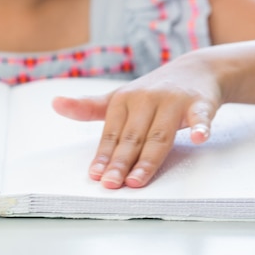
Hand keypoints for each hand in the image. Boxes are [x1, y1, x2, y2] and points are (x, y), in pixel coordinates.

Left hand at [52, 53, 221, 188]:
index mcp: (124, 100)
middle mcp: (146, 99)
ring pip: (160, 135)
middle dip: (121, 162)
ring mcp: (173, 101)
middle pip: (133, 137)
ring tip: (137, 180)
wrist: (196, 69)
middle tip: (111, 185)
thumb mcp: (119, 98)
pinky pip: (200, 117)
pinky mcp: (200, 103)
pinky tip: (198, 138)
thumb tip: (54, 103)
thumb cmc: (152, 92)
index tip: (95, 176)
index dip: (104, 156)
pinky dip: (200, 127)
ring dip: (148, 158)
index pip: (112, 134)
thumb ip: (89, 107)